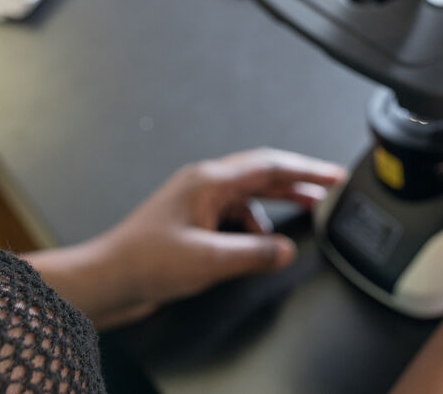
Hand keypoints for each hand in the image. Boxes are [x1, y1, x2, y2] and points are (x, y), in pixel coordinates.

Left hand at [98, 148, 345, 322]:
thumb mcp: (208, 259)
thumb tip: (286, 249)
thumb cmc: (145, 260)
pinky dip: (256, 226)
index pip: (269, 166)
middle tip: (330, 187)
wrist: (109, 277)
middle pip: (262, 173)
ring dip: (279, 203)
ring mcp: (199, 201)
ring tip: (306, 212)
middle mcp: (205, 184)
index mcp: (209, 181)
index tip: (332, 174)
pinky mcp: (195, 221)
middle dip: (299, 180)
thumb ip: (253, 253)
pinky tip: (263, 244)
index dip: (306, 169)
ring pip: (250, 195)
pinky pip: (236, 214)